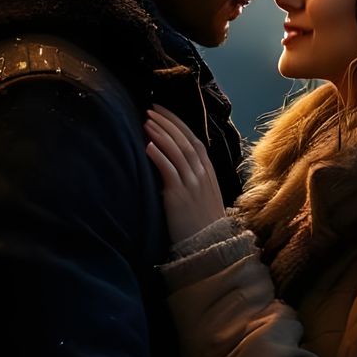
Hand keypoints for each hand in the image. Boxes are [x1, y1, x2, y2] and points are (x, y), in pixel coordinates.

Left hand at [145, 104, 226, 244]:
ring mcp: (192, 184)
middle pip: (184, 140)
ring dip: (161, 134)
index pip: (193, 139)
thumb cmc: (202, 222)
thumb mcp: (203, 194)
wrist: (209, 247)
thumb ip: (194, 177)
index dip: (177, 123)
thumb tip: (175, 163)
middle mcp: (202, 173)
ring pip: (177, 151)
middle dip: (167, 122)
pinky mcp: (179, 196)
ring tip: (146, 121)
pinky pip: (169, 170)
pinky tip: (147, 145)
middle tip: (150, 108)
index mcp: (208, 171)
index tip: (162, 110)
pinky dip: (159, 156)